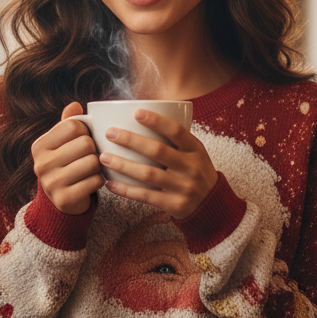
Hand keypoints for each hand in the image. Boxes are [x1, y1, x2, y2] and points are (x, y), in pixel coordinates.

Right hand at [31, 103, 103, 214]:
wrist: (62, 200)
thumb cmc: (66, 164)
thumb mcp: (63, 143)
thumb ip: (68, 123)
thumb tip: (74, 104)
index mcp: (39, 145)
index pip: (74, 125)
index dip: (86, 131)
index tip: (84, 140)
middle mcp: (41, 163)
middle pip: (86, 143)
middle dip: (94, 149)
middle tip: (90, 156)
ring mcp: (51, 183)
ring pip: (92, 162)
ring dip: (98, 166)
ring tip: (92, 168)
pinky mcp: (64, 199)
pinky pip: (95, 181)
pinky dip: (99, 180)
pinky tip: (92, 181)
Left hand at [99, 109, 217, 219]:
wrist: (212, 204)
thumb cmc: (195, 171)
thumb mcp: (194, 153)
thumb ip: (174, 139)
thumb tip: (139, 117)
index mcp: (196, 149)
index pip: (176, 130)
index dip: (156, 120)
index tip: (136, 112)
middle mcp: (191, 167)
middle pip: (158, 151)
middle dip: (131, 140)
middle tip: (110, 133)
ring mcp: (183, 187)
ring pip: (148, 174)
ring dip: (123, 165)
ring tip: (104, 157)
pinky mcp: (175, 205)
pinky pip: (146, 196)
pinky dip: (126, 190)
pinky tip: (110, 183)